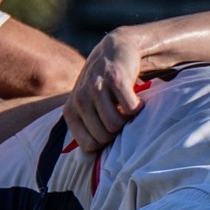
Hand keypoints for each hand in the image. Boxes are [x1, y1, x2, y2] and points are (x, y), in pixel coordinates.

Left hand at [65, 26, 148, 151]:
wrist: (118, 50)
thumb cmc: (107, 86)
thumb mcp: (90, 106)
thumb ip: (88, 129)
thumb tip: (89, 159)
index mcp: (70, 111)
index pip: (89, 146)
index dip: (106, 141)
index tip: (111, 127)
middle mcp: (79, 100)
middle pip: (105, 137)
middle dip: (119, 130)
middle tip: (122, 114)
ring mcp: (96, 88)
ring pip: (117, 125)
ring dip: (129, 118)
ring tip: (127, 105)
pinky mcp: (114, 80)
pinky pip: (131, 110)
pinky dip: (139, 107)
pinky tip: (136, 97)